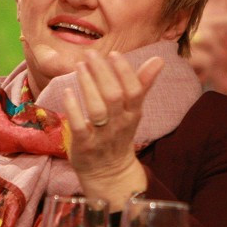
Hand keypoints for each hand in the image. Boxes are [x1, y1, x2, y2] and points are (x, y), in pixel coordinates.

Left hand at [63, 51, 160, 209]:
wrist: (109, 172)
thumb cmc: (119, 133)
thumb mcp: (134, 111)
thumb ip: (143, 84)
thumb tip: (159, 59)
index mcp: (133, 114)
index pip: (134, 91)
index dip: (125, 72)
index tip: (114, 54)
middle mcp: (120, 124)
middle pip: (114, 96)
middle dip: (102, 73)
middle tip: (90, 54)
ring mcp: (102, 136)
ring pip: (97, 109)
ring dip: (87, 85)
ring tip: (79, 66)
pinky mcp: (85, 146)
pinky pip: (79, 126)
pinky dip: (73, 109)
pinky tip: (67, 92)